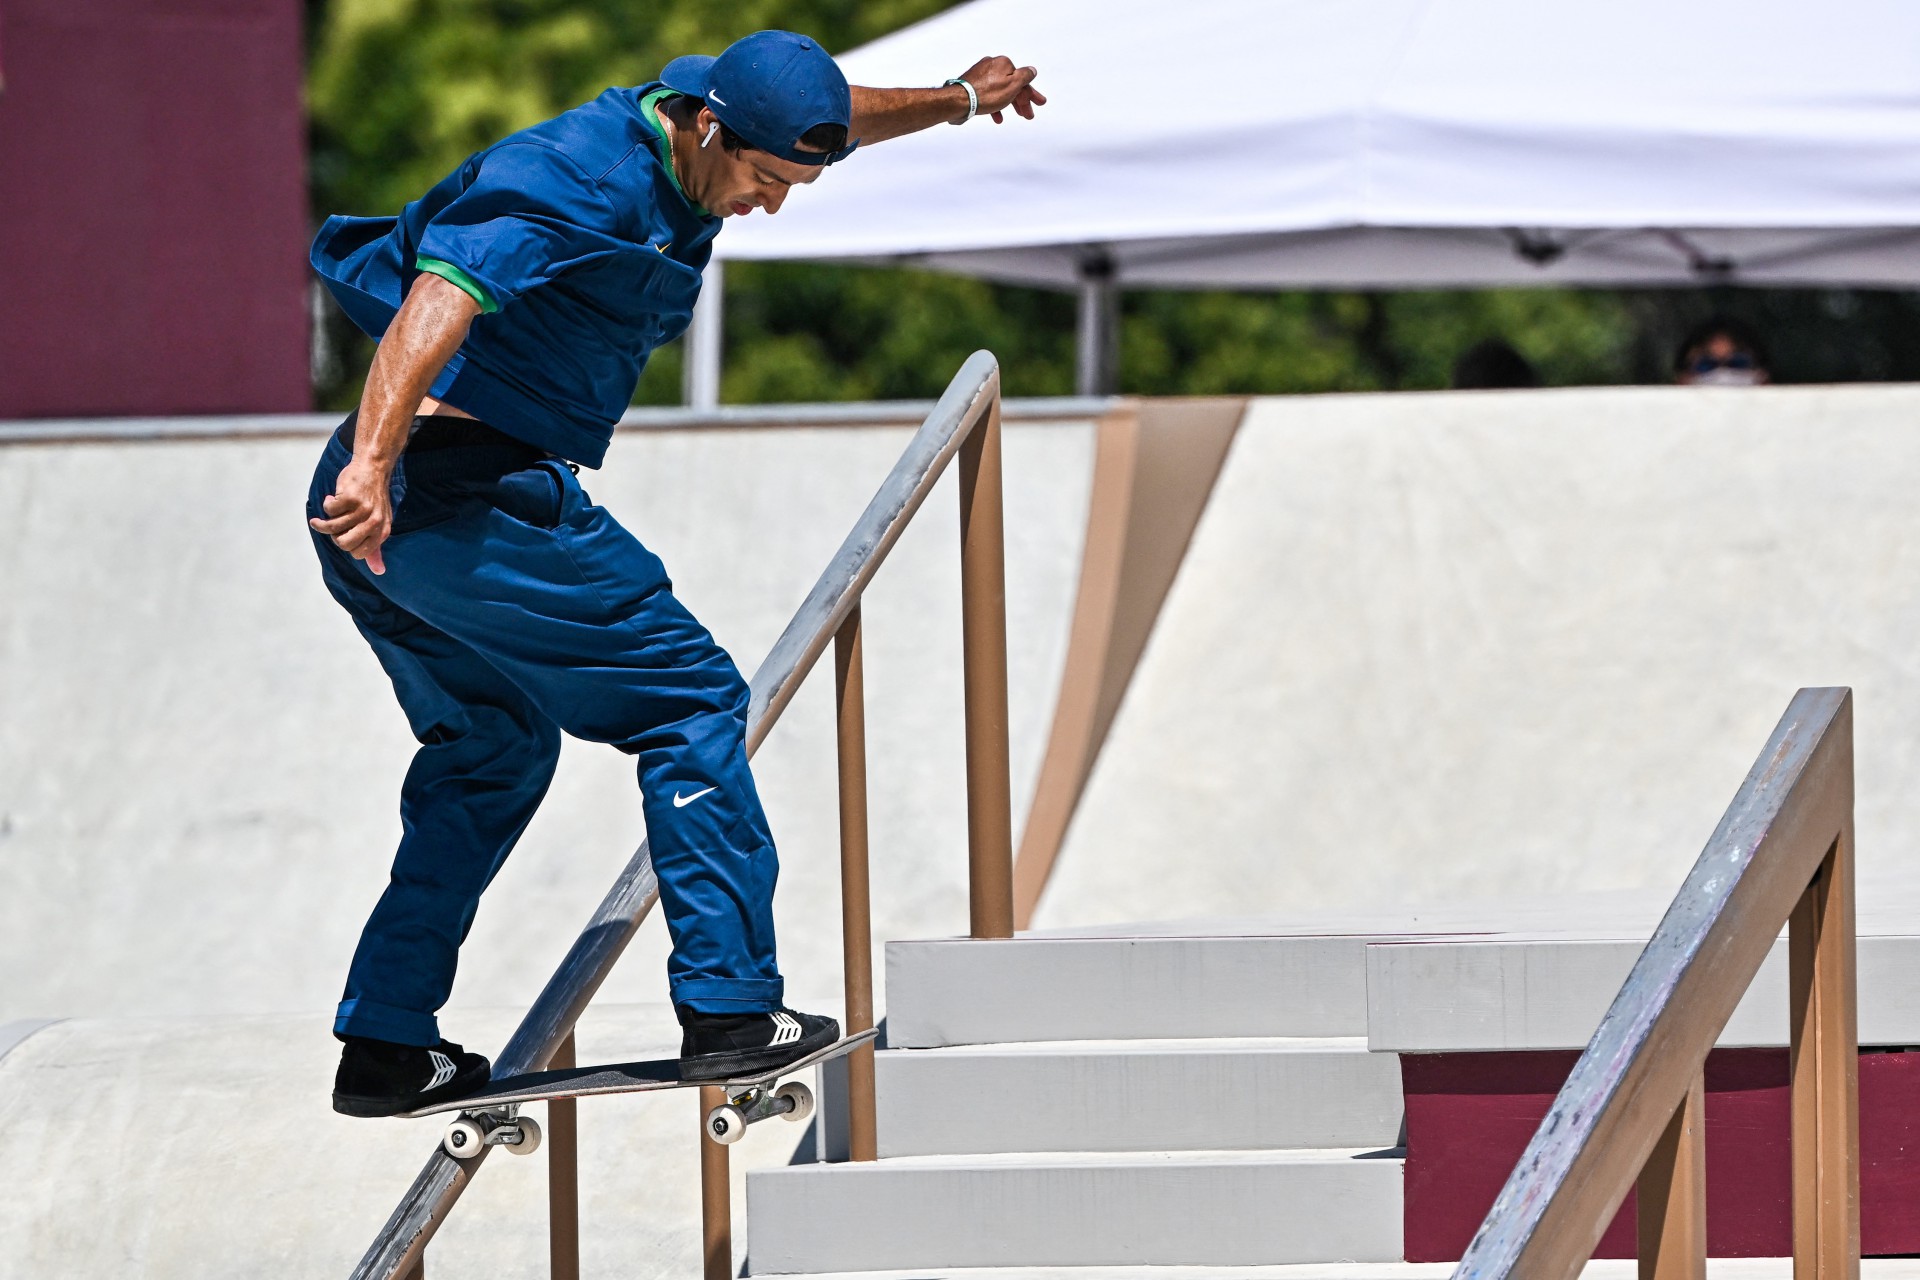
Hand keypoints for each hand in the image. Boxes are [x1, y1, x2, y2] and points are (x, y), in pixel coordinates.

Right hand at [310, 456, 393, 574]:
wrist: (374, 468)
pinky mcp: (351, 497)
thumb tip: (379, 571)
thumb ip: (376, 548)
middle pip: (344, 543)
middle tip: (332, 526)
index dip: (346, 544)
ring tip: (322, 515)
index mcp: (382, 531)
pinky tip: (333, 497)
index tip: (343, 534)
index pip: (359, 553)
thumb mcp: (379, 524)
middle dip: (334, 536)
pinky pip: (329, 509)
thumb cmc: (373, 498)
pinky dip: (327, 504)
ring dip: (322, 522)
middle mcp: (375, 522)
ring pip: (333, 527)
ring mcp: (363, 509)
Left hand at [960, 56, 1045, 122]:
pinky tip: (997, 116)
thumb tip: (1032, 70)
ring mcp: (981, 73)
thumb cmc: (986, 94)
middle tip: (1028, 114)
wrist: (959, 101)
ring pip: (1000, 90)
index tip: (1038, 104)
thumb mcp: (1012, 85)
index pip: (1022, 79)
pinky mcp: (972, 83)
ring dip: (1009, 104)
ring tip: (1015, 115)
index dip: (1031, 94)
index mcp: (1004, 63)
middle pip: (1011, 85)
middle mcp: (992, 65)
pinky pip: (988, 94)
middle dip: (1021, 101)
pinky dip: (994, 104)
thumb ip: (1025, 76)